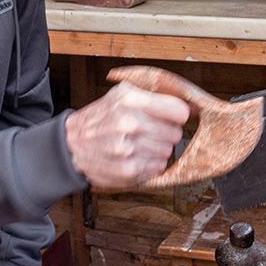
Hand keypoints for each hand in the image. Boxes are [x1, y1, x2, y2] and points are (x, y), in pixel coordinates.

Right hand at [65, 81, 190, 188]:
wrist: (72, 144)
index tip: (171, 116)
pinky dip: (150, 163)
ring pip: (168, 151)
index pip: (178, 111)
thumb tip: (193, 107)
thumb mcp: (124, 95)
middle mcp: (127, 122)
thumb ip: (158, 97)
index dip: (177, 115)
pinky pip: (158, 167)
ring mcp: (127, 148)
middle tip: (148, 131)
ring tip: (139, 143)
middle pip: (175, 133)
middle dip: (166, 132)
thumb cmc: (102, 117)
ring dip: (157, 148)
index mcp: (129, 99)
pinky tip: (135, 156)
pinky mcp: (128, 170)